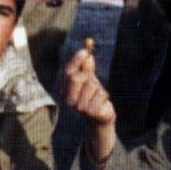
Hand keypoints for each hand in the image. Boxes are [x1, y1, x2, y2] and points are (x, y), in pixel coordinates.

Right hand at [64, 49, 115, 165]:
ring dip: (98, 88)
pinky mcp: (91, 113)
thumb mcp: (89, 80)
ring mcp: (79, 108)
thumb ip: (86, 68)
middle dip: (88, 76)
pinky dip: (104, 96)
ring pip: (91, 85)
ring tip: (98, 95)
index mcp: (66, 91)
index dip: (75, 61)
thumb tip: (87, 55)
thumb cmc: (93, 97)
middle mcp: (69, 100)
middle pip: (76, 78)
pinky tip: (103, 103)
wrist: (100, 118)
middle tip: (94, 81)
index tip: (85, 51)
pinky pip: (101, 94)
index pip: (67, 73)